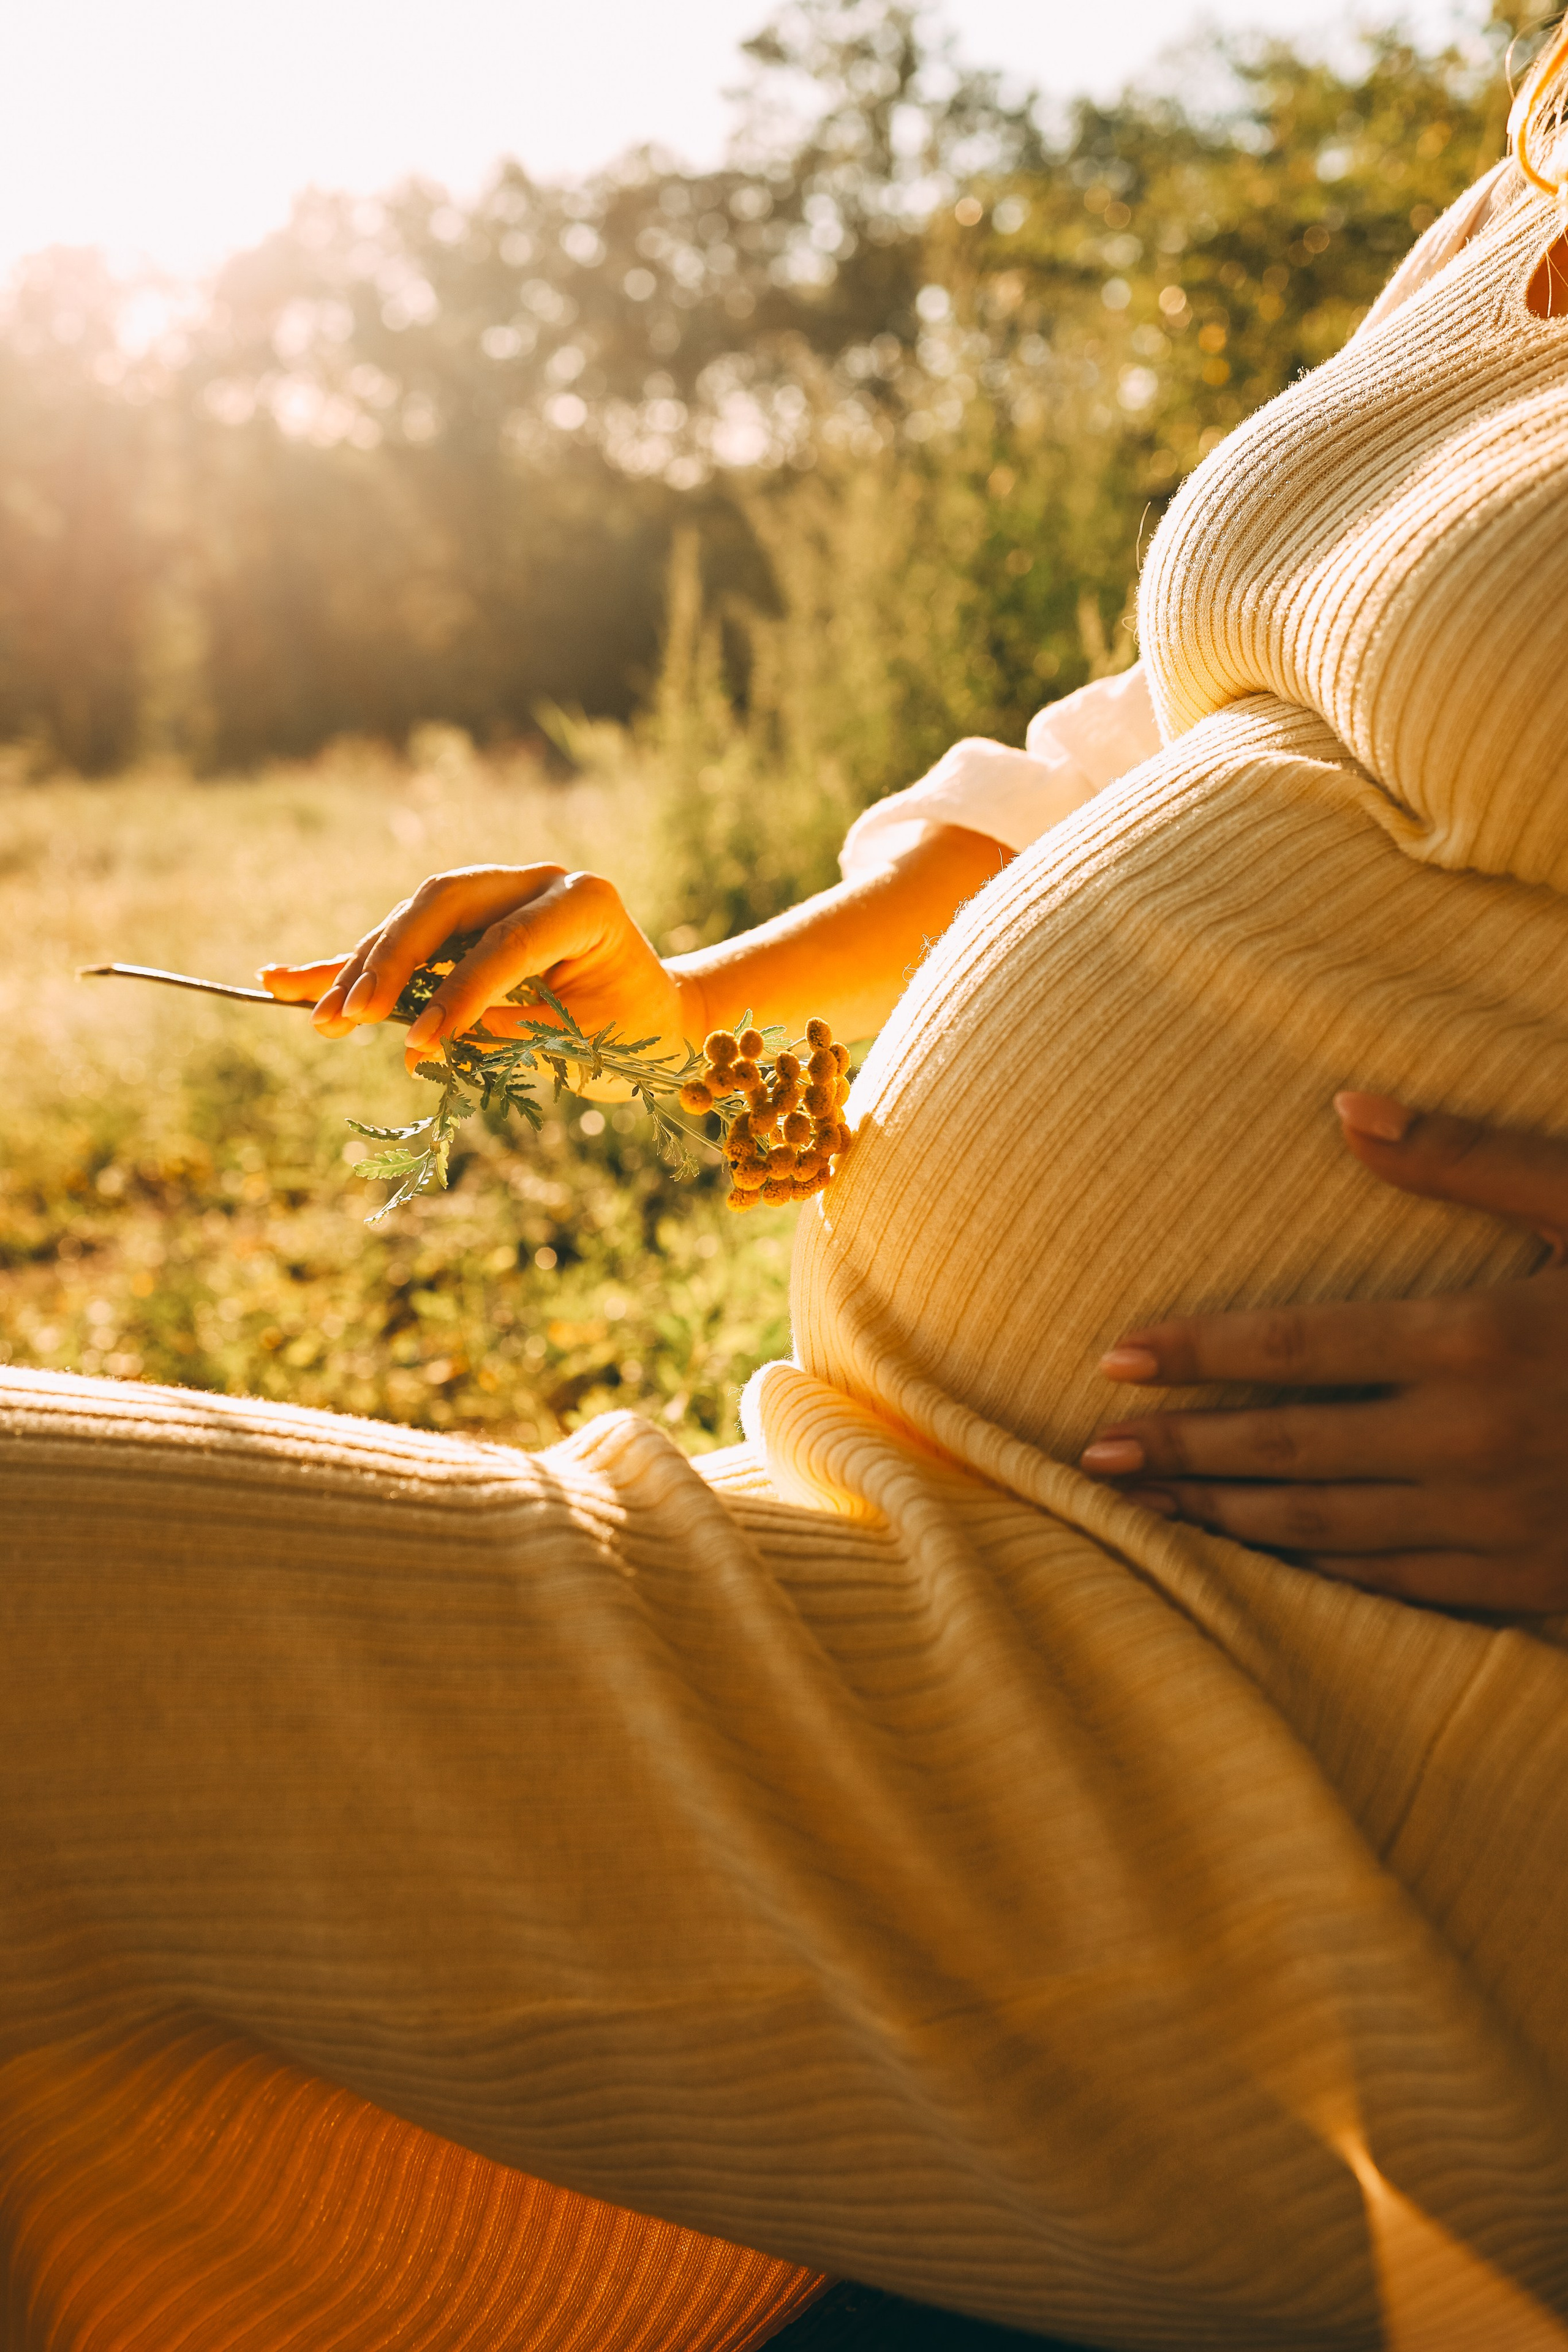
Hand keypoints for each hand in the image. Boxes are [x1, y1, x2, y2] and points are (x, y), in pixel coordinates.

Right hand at [260, 865, 701, 1080]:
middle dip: (390, 961)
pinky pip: (401, 941)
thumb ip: (513, 1032)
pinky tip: (282, 978)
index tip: (420, 1042)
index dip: (461, 990)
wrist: (650, 1018)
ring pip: (412, 920)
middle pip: (443, 904)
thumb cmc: (630, 1033)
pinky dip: (349, 965)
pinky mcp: (462, 923)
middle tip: (349, 1017)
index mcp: (582, 900)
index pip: (508, 939)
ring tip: (315, 1016)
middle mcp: (534, 881)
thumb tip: (422, 1040)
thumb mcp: (588, 1039)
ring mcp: (495, 894)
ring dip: (361, 970)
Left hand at [1080, 1095, 1567, 1612]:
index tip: (1113, 1357)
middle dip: (1180, 1452)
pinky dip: (1318, 1574)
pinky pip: (1398, 1587)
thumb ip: (1473, 1159)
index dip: (1197, 1354)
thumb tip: (1347, 1105)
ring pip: (1327, 1528)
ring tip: (1143, 1509)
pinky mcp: (1533, 1586)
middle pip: (1286, 1450)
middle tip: (1089, 1454)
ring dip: (1226, 1518)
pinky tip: (1265, 1563)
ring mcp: (1501, 1527)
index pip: (1294, 1346)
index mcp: (1478, 1341)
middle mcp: (1472, 1443)